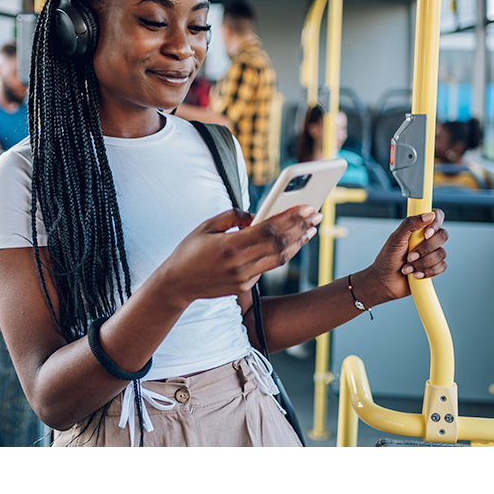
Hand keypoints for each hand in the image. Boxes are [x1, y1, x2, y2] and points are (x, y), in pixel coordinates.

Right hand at [159, 205, 321, 307]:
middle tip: (316, 215)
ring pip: (280, 259)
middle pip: (279, 244)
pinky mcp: (244, 286)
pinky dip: (281, 254)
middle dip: (301, 228)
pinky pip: (267, 268)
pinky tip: (291, 243)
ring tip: (311, 230)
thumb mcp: (206, 226)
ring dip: (298, 243)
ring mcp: (243, 278)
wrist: (176, 284)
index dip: (291, 217)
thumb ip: (232, 217)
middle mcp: (240, 264)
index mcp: (229, 245)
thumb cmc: (189, 251)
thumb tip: (255, 215)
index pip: (268, 229)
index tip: (307, 207)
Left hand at [364, 209, 448, 303]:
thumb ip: (410, 224)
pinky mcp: (435, 267)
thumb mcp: (395, 239)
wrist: (385, 282)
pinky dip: (428, 272)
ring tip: (407, 268)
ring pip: (442, 254)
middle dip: (425, 249)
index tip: (426, 234)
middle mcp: (427, 239)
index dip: (436, 223)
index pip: (436, 215)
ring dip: (422, 263)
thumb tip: (429, 214)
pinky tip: (416, 275)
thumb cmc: (387, 259)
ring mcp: (432, 253)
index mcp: (417, 228)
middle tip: (409, 256)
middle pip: (443, 236)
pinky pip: (442, 267)